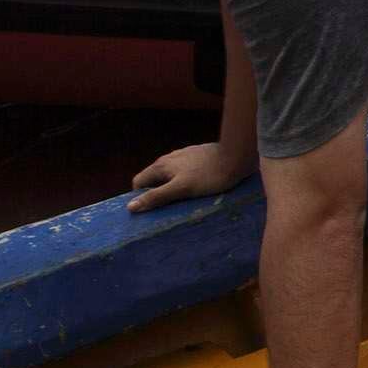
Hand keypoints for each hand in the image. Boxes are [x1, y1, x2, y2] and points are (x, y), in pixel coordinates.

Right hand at [128, 139, 254, 211]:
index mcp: (161, 166)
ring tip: (184, 203)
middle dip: (157, 194)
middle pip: (154, 179)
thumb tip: (131, 206)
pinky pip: (185, 172)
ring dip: (172, 188)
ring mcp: (184, 156)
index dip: (141, 197)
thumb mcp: (181, 189)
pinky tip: (198, 190)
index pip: (139, 182)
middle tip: (168, 210)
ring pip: (170, 176)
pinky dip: (186, 182)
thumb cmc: (209, 175)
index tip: (151, 211)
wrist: (236, 156)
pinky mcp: (198, 157)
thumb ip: (157, 197)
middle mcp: (169, 159)